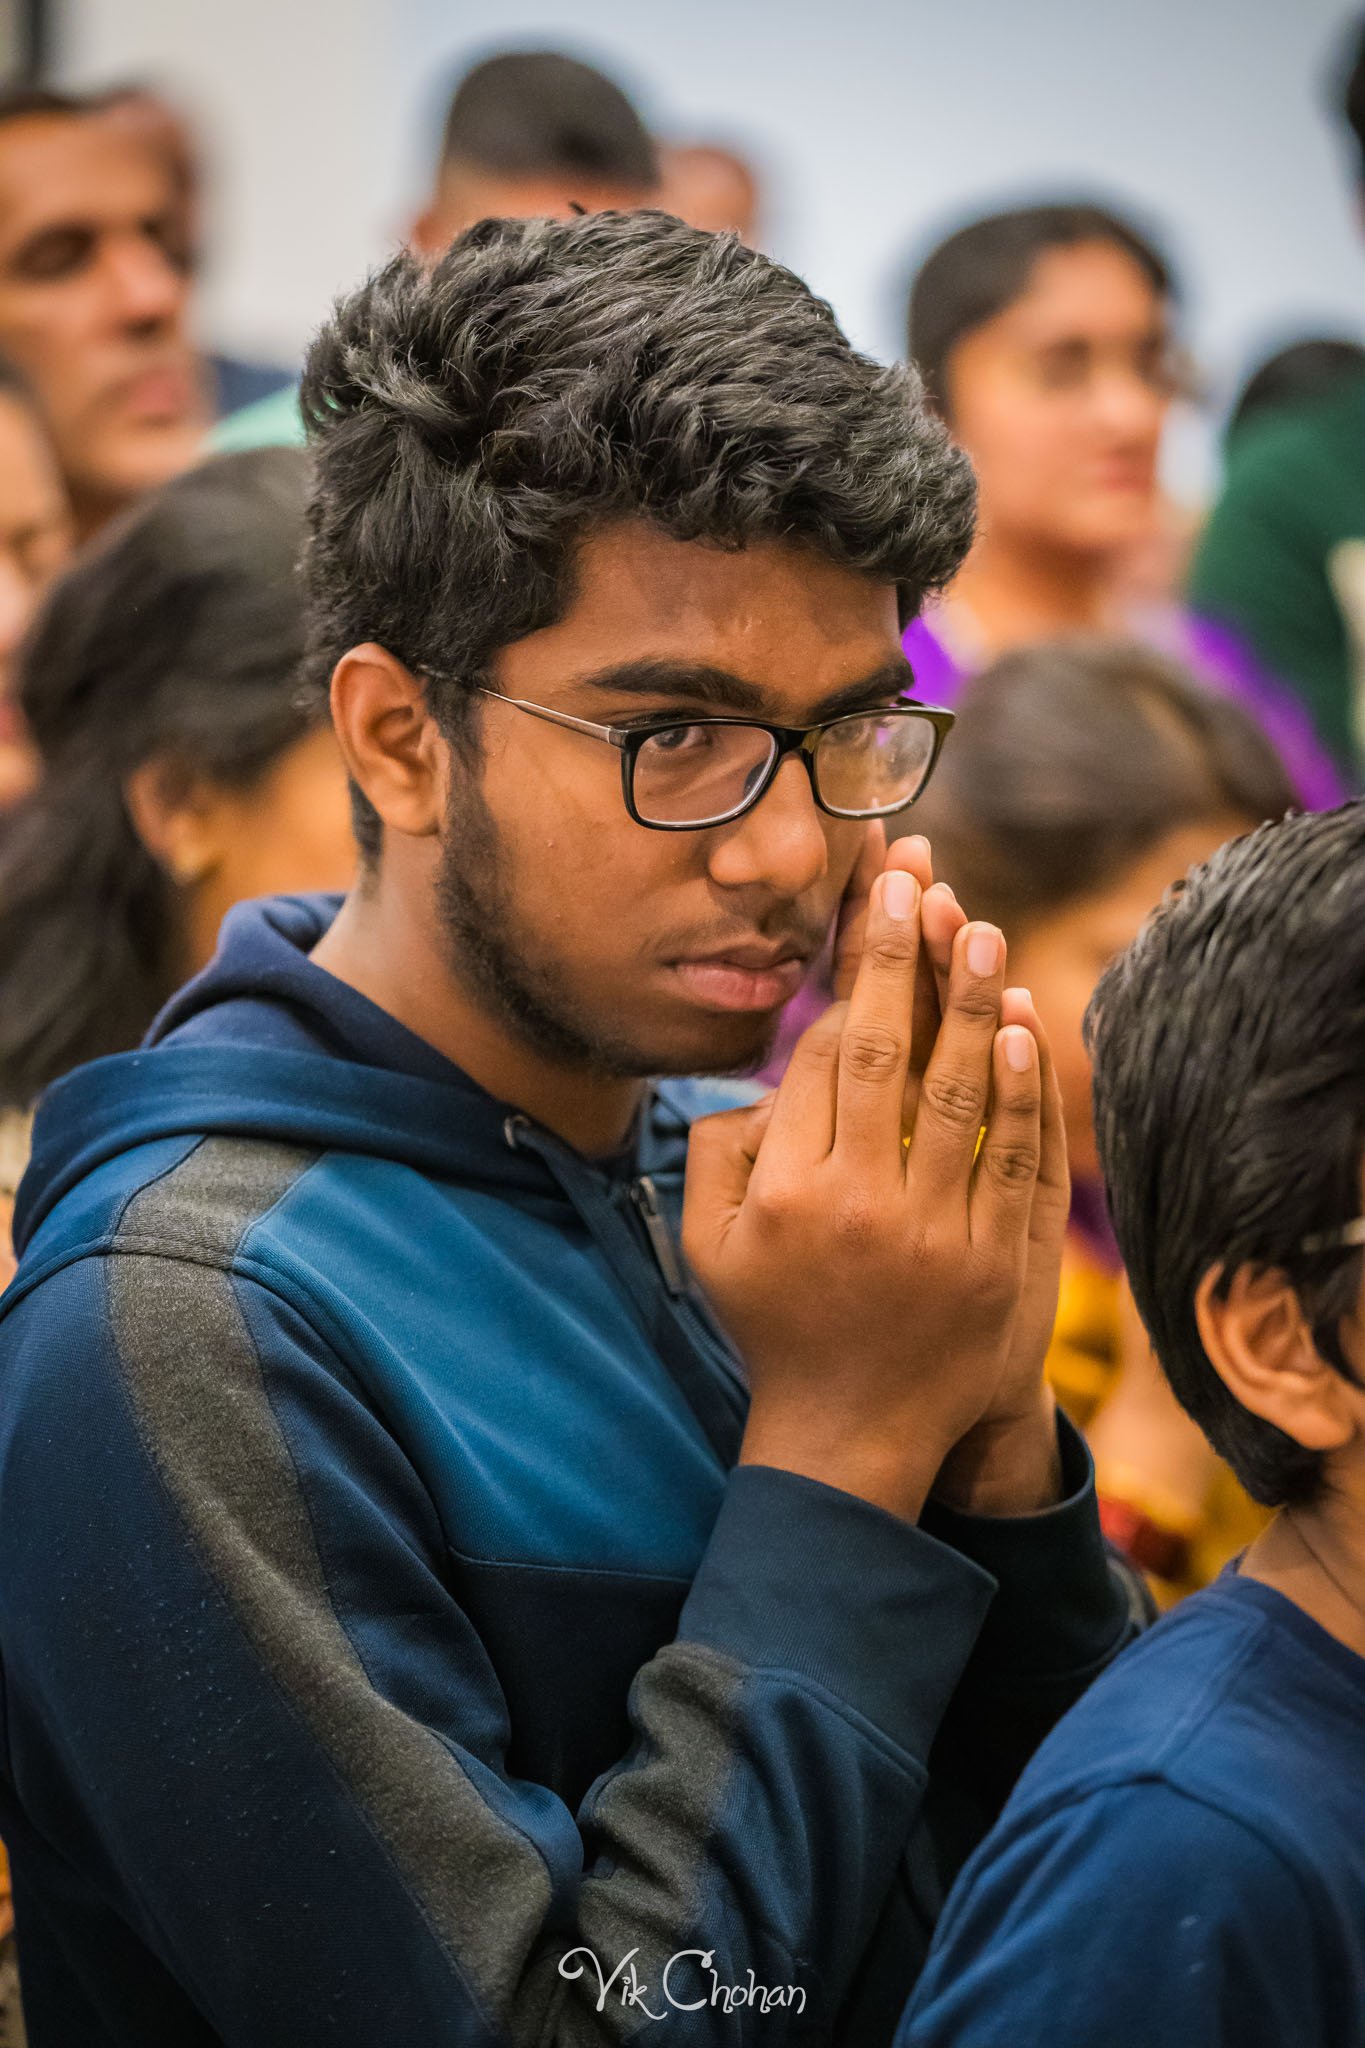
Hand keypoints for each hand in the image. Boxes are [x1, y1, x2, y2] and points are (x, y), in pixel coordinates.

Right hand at [683, 871, 1042, 1522]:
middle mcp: (860, 1206)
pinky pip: (1014, 1161)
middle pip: (889, 1057)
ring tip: (979, 927)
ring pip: (960, 1097)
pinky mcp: (998, 1265)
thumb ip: (717, 1150)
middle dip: (905, 958)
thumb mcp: (708, 1245)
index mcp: (786, 1192)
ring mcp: (937, 1237)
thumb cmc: (774, 1323)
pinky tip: (1019, 1028)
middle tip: (922, 881)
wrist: (853, 1433)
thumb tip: (766, 1075)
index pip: (826, 1059)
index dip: (854, 975)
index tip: (875, 906)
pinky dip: (1021, 1092)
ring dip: (971, 1004)